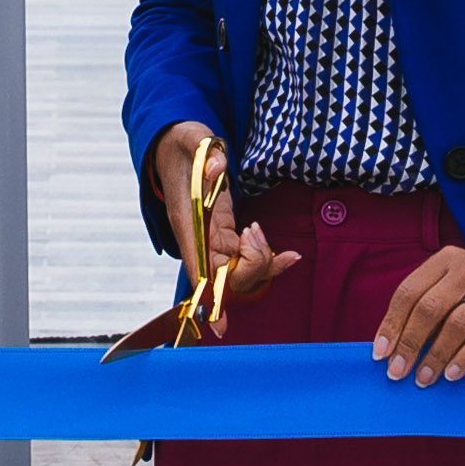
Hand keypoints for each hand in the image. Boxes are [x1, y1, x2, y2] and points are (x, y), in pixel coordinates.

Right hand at [150, 123, 300, 304]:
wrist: (176, 145)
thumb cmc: (183, 145)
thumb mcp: (193, 140)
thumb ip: (206, 155)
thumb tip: (217, 170)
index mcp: (187, 222)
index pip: (198, 267)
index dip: (209, 297)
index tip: (220, 324)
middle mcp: (199, 239)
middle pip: (227, 276)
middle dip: (254, 264)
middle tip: (256, 234)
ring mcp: (212, 240)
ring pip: (241, 272)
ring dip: (266, 264)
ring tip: (285, 251)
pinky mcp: (224, 235)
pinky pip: (248, 258)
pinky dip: (269, 259)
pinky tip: (288, 255)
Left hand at [375, 248, 464, 384]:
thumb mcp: (447, 296)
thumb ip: (421, 313)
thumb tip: (387, 350)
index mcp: (446, 258)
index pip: (409, 291)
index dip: (391, 324)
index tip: (380, 354)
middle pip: (430, 307)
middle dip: (410, 343)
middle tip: (398, 372)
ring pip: (457, 323)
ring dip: (436, 355)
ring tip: (424, 378)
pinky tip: (452, 374)